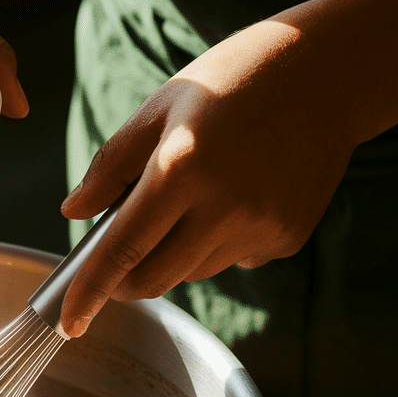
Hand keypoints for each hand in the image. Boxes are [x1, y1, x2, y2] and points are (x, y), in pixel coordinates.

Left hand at [57, 0, 397, 337]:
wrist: (330, 73)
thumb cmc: (233, 80)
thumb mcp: (160, 108)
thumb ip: (110, 166)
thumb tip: (73, 213)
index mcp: (180, 169)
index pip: (122, 250)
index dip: (90, 292)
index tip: (68, 323)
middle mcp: (222, 207)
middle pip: (155, 278)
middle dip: (124, 284)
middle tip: (114, 264)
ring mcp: (259, 227)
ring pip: (192, 271)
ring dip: (173, 254)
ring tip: (192, 197)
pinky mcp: (286, 238)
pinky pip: (233, 258)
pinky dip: (218, 241)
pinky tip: (238, 193)